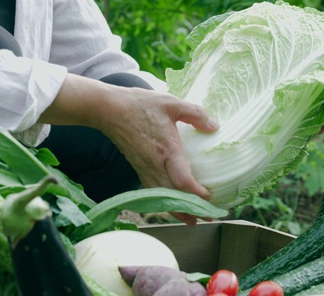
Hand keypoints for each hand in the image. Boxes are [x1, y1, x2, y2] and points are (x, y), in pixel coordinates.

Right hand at [40, 75, 218, 225]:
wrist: (109, 110)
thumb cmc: (140, 105)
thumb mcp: (171, 103)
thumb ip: (195, 113)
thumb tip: (214, 126)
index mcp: (167, 150)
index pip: (183, 181)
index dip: (197, 194)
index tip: (210, 197)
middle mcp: (155, 165)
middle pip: (174, 197)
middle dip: (192, 210)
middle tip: (209, 217)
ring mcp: (145, 169)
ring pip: (163, 198)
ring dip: (178, 211)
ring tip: (193, 220)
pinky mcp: (139, 169)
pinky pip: (153, 192)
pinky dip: (164, 202)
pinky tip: (172, 205)